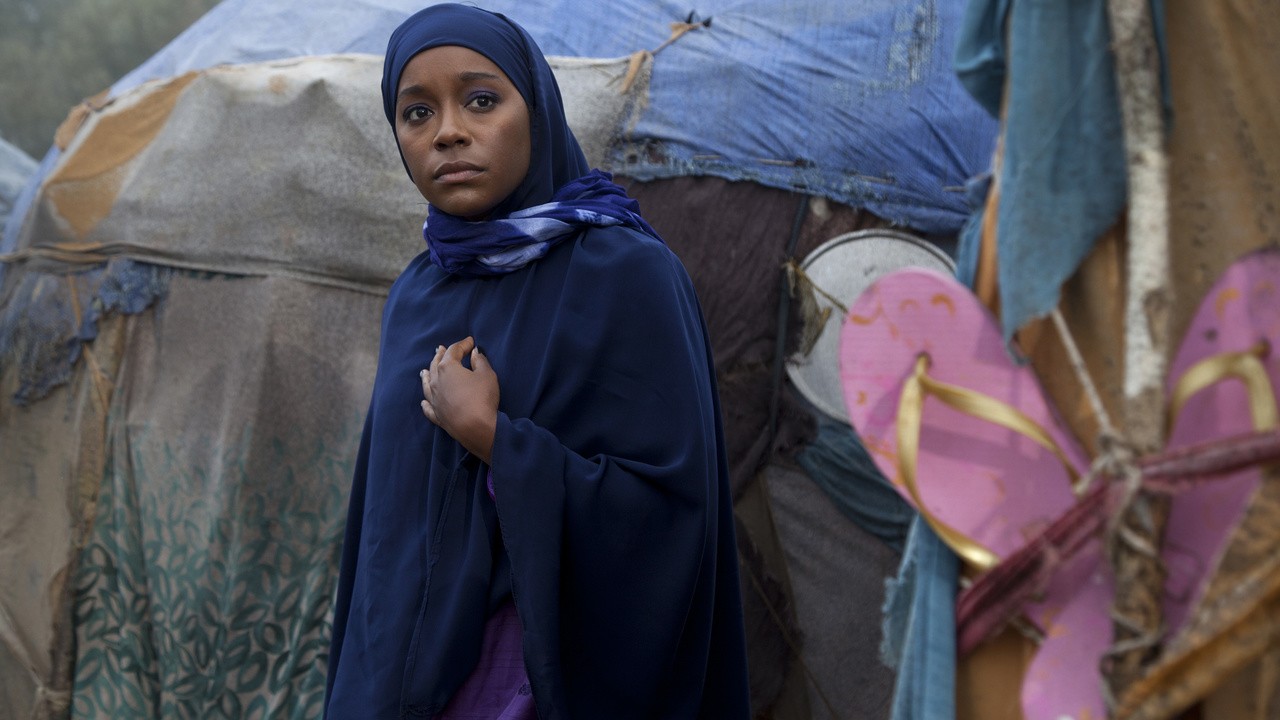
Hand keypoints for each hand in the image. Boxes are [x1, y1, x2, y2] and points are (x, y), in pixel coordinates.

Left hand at [420, 336, 498, 463]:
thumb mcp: (487, 375)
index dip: (462, 344)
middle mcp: (436, 381)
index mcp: (447, 367)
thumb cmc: (482, 397)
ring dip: (427, 375)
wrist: (475, 427)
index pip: (454, 351)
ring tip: (425, 370)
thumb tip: (474, 353)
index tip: (470, 341)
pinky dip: (425, 401)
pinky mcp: (436, 415)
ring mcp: (433, 399)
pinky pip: (428, 406)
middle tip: (441, 349)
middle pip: (436, 364)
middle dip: (440, 355)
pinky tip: (424, 400)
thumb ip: (480, 361)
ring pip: (427, 384)